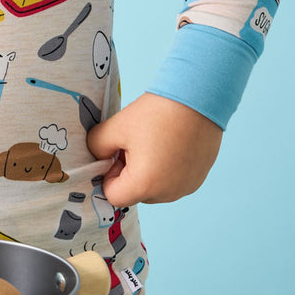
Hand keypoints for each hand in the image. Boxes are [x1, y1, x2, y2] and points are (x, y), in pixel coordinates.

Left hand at [86, 92, 222, 206]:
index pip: (113, 195)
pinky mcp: (197, 179)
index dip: (108, 174)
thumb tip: (97, 157)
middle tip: (134, 144)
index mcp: (145, 185)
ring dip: (146, 172)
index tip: (116, 152)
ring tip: (152, 142)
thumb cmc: (156, 113)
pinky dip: (165, 169)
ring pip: (153, 188)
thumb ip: (96, 146)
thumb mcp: (116, 127)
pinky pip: (171, 182)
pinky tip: (168, 144)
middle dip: (127, 172)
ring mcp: (185, 188)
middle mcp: (167, 194)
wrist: (197, 99)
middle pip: (134, 193)